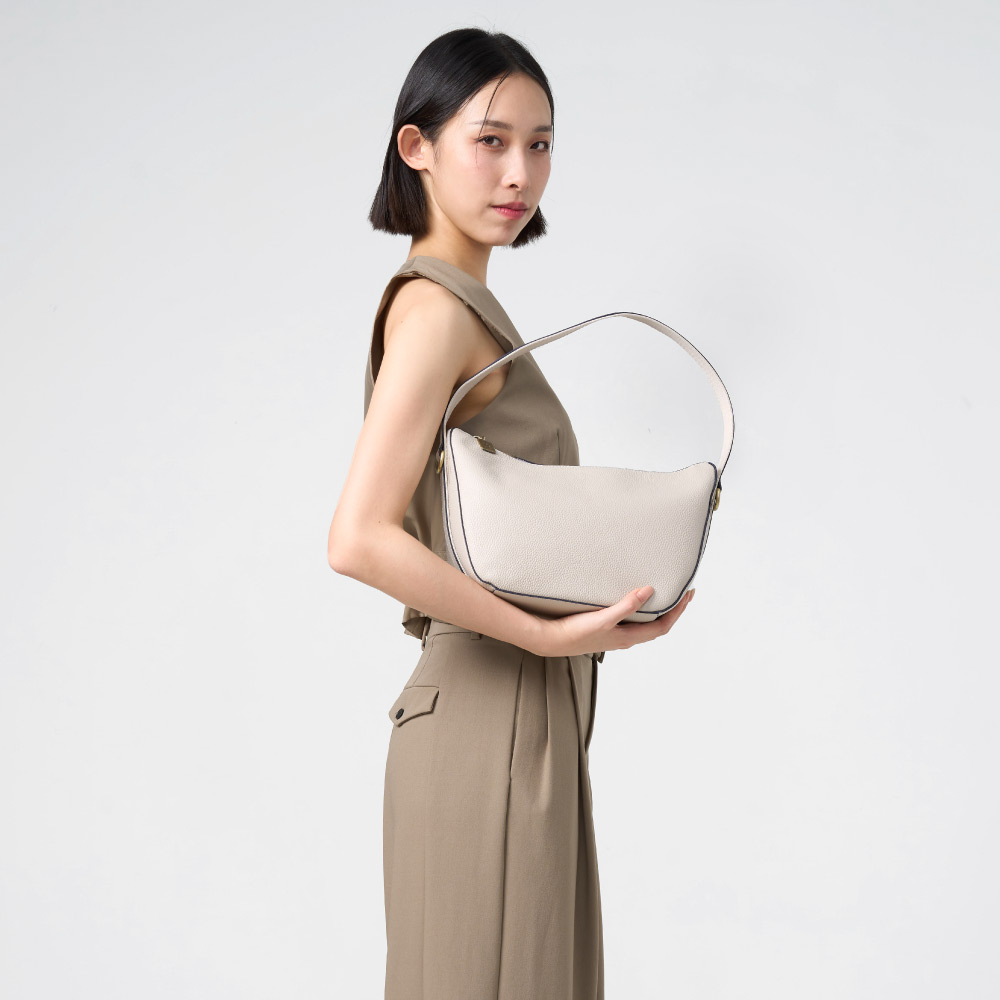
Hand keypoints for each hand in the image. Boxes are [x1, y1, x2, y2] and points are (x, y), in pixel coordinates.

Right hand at [528, 585, 695, 658]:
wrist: (550, 640)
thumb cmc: (575, 632)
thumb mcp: (603, 618)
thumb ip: (626, 606)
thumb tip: (649, 591)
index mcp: (628, 638)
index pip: (662, 626)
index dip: (678, 611)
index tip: (688, 595)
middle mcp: (625, 639)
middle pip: (657, 626)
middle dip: (673, 611)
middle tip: (684, 593)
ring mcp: (615, 636)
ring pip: (645, 625)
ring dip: (658, 612)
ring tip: (665, 596)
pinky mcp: (605, 630)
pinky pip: (632, 622)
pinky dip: (641, 612)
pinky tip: (635, 603)